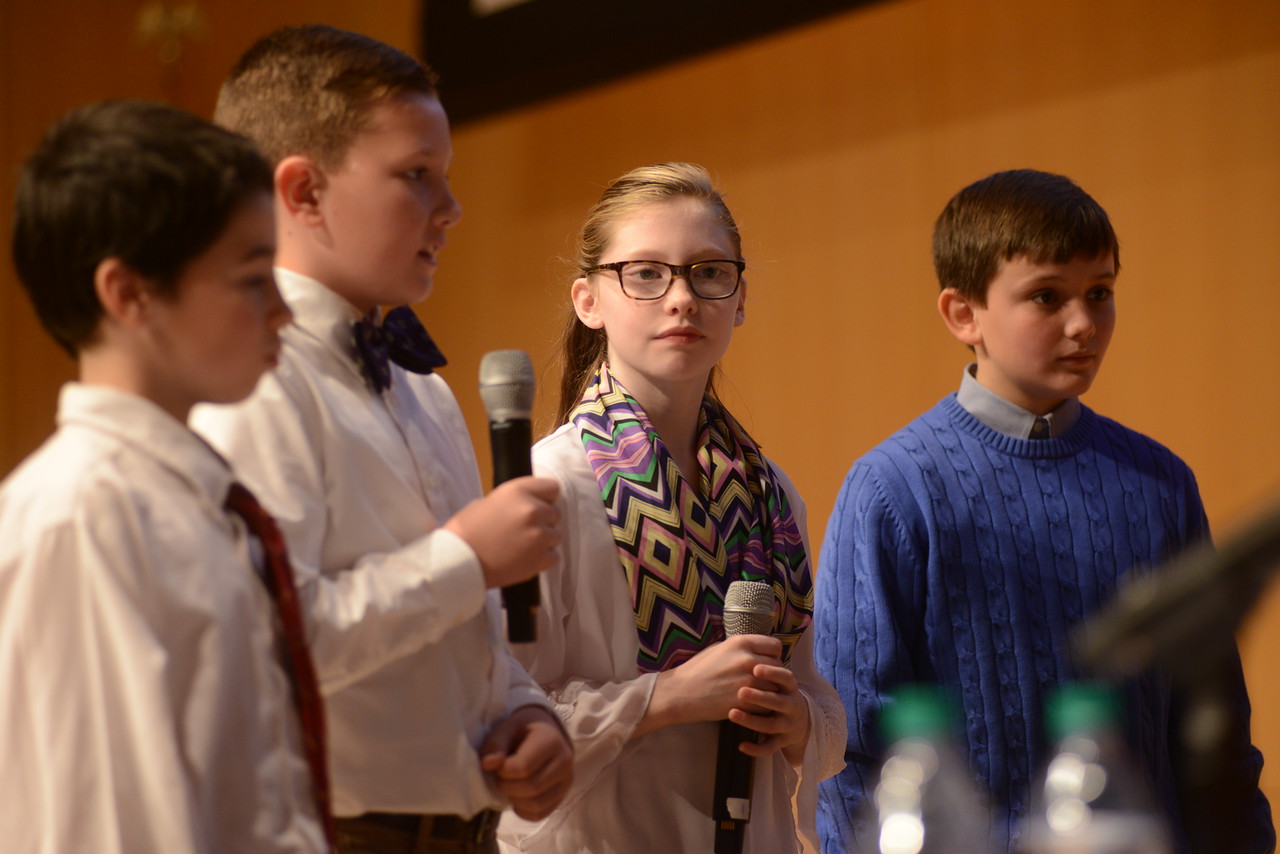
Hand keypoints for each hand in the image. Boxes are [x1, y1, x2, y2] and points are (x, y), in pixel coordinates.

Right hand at [444, 476, 560, 587]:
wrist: (456, 562)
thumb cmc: (466, 531)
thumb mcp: (488, 502)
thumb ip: (515, 501)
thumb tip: (531, 504)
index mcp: (518, 491)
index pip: (552, 487)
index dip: (546, 498)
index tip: (539, 506)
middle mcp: (532, 510)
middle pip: (555, 513)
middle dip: (543, 521)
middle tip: (524, 531)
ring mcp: (538, 535)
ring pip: (555, 536)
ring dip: (543, 541)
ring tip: (522, 547)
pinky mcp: (539, 559)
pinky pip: (554, 556)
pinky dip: (543, 559)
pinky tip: (525, 559)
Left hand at [480, 705, 573, 820]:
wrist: (546, 733)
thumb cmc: (524, 730)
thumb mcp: (507, 728)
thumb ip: (495, 745)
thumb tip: (487, 765)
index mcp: (551, 741)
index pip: (523, 768)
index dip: (504, 771)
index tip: (500, 764)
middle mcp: (564, 762)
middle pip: (531, 787)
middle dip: (508, 786)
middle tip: (502, 776)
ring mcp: (566, 781)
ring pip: (536, 804)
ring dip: (515, 799)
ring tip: (511, 785)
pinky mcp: (563, 795)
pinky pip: (540, 814)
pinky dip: (524, 811)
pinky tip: (518, 797)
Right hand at [639, 635, 783, 736]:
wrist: (681, 693)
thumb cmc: (698, 669)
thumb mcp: (720, 648)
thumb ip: (742, 648)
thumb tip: (761, 650)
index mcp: (741, 642)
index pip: (775, 646)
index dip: (773, 655)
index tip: (767, 662)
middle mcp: (747, 659)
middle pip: (778, 667)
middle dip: (773, 674)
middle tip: (763, 681)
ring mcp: (748, 682)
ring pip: (775, 687)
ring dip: (770, 692)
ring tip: (760, 694)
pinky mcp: (745, 702)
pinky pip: (766, 704)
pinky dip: (763, 706)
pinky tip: (752, 705)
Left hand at [729, 662, 811, 760]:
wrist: (798, 720)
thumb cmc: (778, 692)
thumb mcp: (777, 679)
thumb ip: (764, 664)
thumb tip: (741, 643)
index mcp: (790, 687)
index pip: (786, 678)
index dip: (773, 673)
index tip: (755, 668)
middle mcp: (791, 705)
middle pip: (779, 701)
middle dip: (761, 697)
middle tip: (741, 691)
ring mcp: (787, 724)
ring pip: (771, 725)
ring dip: (752, 720)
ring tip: (732, 714)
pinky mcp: (781, 741)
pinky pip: (770, 747)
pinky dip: (756, 748)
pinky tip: (741, 745)